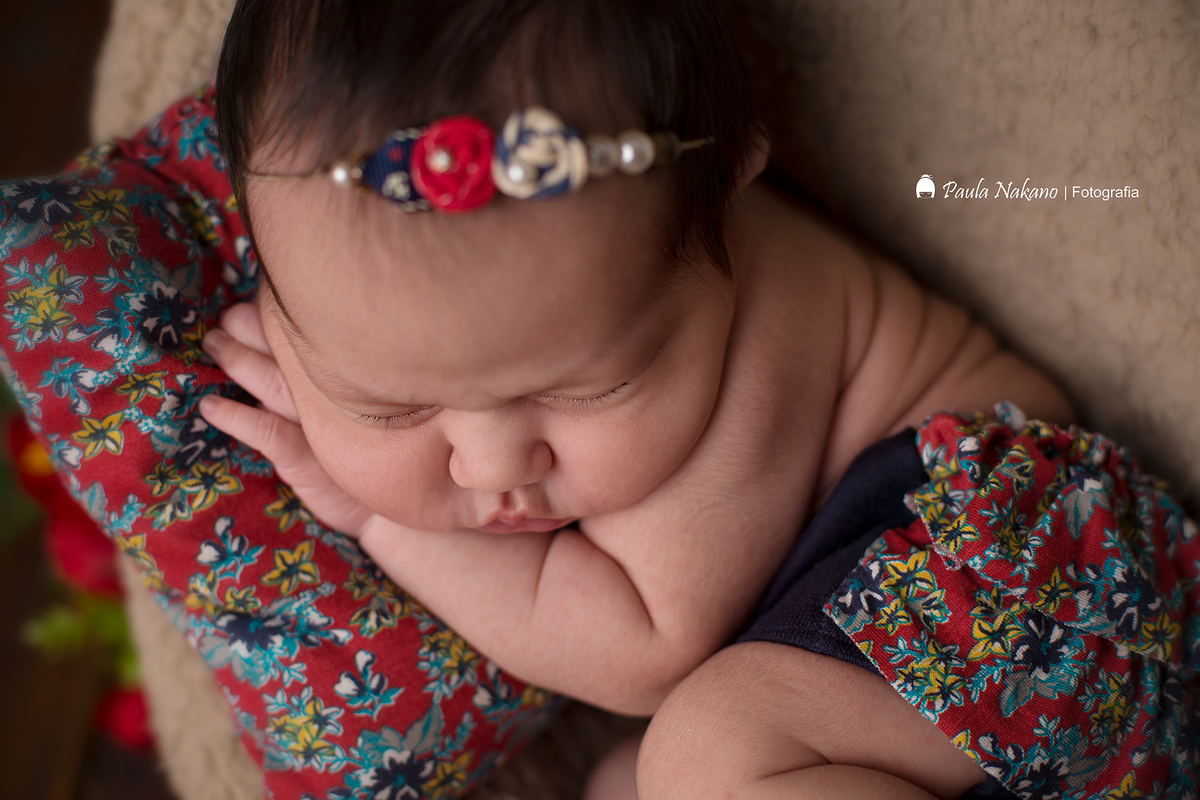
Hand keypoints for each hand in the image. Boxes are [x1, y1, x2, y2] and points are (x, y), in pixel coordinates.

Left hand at [199, 302, 373, 535]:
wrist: (390, 508)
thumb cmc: (370, 450)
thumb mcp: (360, 406)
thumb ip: (330, 372)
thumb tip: (284, 332)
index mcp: (350, 376)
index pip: (311, 335)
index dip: (282, 312)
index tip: (260, 296)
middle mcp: (335, 395)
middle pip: (291, 350)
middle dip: (255, 327)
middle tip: (229, 316)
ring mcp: (322, 426)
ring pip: (274, 383)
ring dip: (239, 361)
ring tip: (213, 343)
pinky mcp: (308, 460)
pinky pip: (268, 433)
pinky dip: (238, 418)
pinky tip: (211, 407)